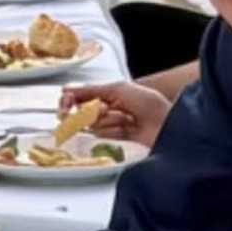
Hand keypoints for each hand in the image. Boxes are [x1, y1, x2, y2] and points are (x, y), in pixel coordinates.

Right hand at [60, 77, 179, 149]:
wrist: (167, 123)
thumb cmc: (148, 103)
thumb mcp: (119, 89)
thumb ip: (91, 90)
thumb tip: (67, 91)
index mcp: (108, 93)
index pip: (79, 96)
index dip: (69, 101)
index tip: (65, 104)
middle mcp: (107, 109)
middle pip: (82, 113)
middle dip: (92, 111)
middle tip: (104, 109)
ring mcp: (111, 126)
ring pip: (93, 126)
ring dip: (108, 121)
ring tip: (126, 119)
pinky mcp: (115, 141)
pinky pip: (103, 137)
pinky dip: (112, 131)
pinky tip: (127, 129)